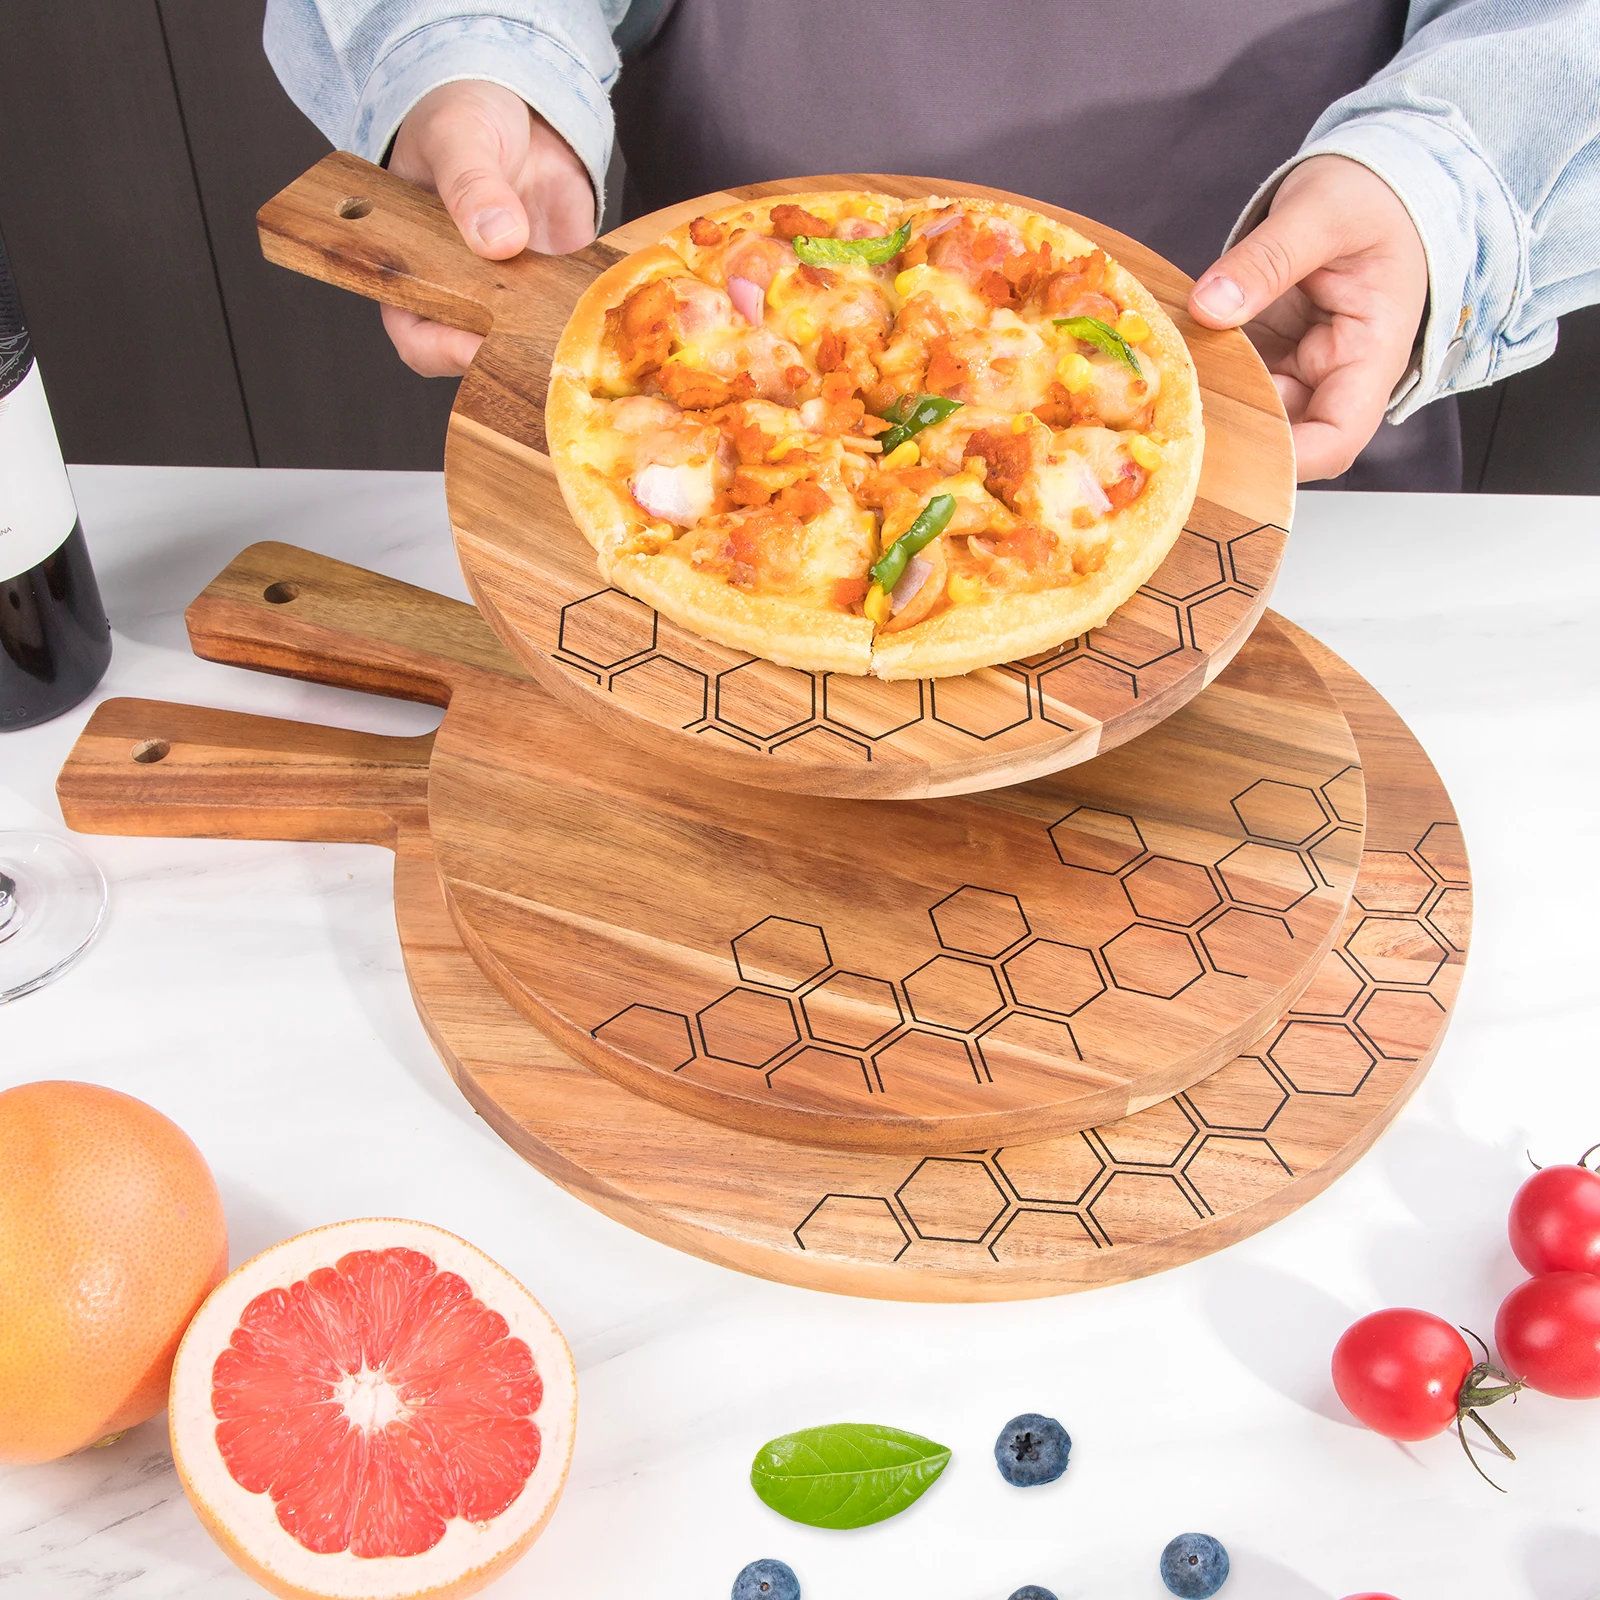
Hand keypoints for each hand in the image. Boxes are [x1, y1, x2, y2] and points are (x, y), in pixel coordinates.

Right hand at [383, 81, 595, 375]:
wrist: (518, 104)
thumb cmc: (464, 114)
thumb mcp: (458, 136)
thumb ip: (470, 184)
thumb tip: (497, 238)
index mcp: (417, 269)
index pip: (418, 337)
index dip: (444, 350)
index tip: (479, 344)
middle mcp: (464, 293)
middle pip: (478, 354)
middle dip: (510, 358)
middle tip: (541, 348)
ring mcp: (514, 295)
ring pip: (532, 344)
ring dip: (557, 344)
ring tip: (580, 333)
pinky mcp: (558, 283)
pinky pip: (576, 313)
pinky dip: (594, 315)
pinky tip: (613, 305)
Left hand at [1187, 154, 1428, 481]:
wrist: (1374, 182)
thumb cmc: (1373, 197)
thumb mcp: (1322, 213)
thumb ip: (1267, 260)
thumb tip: (1210, 306)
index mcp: (1370, 354)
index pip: (1337, 437)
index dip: (1289, 459)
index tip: (1232, 453)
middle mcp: (1332, 374)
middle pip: (1282, 435)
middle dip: (1228, 437)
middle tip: (1169, 430)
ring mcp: (1295, 366)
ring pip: (1248, 409)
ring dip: (1206, 406)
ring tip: (1156, 397)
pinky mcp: (1265, 353)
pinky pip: (1230, 377)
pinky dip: (1199, 375)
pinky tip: (1164, 367)